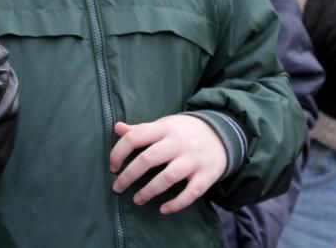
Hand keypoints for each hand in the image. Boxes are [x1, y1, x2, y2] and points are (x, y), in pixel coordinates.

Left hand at [109, 115, 226, 213]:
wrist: (223, 133)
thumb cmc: (184, 131)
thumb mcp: (164, 125)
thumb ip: (141, 129)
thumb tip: (117, 128)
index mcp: (164, 128)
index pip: (135, 137)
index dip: (119, 152)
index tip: (113, 167)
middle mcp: (178, 143)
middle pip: (148, 159)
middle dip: (129, 175)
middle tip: (117, 187)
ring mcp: (194, 160)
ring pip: (168, 177)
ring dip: (149, 191)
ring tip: (136, 200)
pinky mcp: (207, 176)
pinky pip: (191, 193)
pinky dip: (177, 203)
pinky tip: (163, 209)